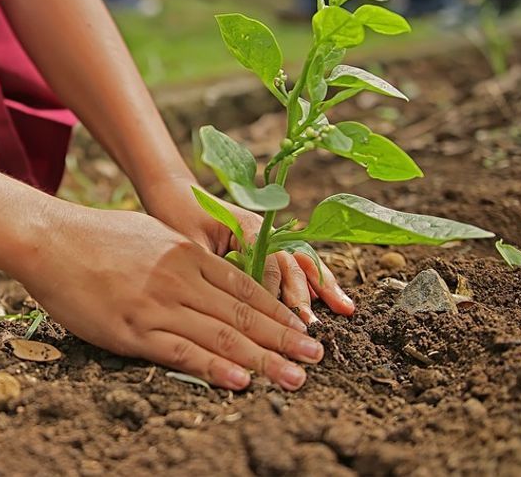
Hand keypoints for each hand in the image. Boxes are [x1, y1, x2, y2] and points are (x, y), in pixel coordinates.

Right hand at [15, 205, 325, 389]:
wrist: (49, 239)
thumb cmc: (96, 236)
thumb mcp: (151, 234)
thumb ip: (183, 255)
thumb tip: (209, 270)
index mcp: (186, 254)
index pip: (244, 288)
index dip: (278, 311)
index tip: (303, 329)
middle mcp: (179, 279)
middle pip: (242, 315)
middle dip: (284, 339)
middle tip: (316, 358)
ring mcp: (157, 305)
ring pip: (220, 336)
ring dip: (263, 359)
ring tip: (294, 377)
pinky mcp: (132, 329)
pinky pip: (181, 352)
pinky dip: (214, 368)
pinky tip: (241, 381)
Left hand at [138, 175, 354, 324]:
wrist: (175, 194)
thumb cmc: (177, 218)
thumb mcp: (190, 244)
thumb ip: (213, 268)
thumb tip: (229, 303)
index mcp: (248, 227)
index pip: (268, 265)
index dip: (274, 294)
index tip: (279, 321)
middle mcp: (265, 231)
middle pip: (291, 265)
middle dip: (303, 297)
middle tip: (311, 327)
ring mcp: (270, 237)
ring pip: (301, 264)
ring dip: (322, 287)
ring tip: (345, 309)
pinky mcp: (268, 246)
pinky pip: (296, 264)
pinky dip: (315, 281)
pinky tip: (335, 300)